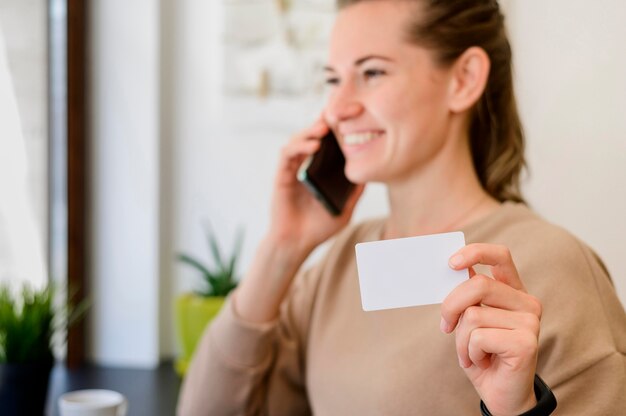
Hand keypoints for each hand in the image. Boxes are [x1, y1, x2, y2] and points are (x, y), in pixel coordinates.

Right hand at [268, 119, 363, 254]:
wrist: (297, 243)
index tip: (359, 114)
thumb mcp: (345, 208)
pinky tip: (313, 146)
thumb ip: (355, 191)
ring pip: (301, 138)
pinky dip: (299, 146)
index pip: (332, 139)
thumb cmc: (319, 227)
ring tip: (325, 128)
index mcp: (323, 168)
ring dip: (311, 130)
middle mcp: (308, 163)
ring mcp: (295, 167)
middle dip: (329, 119)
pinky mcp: (282, 175)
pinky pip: (288, 154)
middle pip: (316, 132)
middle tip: (344, 112)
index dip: (342, 124)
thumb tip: (371, 173)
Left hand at [441, 244, 541, 415]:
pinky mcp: (526, 343)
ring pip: (473, 314)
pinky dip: (469, 352)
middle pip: (478, 284)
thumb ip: (466, 296)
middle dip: (451, 306)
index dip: (475, 252)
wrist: (501, 396)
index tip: (451, 263)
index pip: (499, 256)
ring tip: (472, 353)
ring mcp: (530, 322)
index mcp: (513, 291)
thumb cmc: (482, 354)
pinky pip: (479, 337)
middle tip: (446, 326)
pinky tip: (481, 362)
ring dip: (461, 339)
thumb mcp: (470, 321)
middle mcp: (527, 302)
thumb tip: (451, 270)